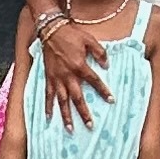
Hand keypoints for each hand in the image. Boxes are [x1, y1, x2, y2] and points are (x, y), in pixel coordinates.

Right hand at [37, 9, 103, 123]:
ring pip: (62, 101)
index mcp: (80, 66)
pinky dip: (48, 107)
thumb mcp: (90, 40)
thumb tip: (107, 65)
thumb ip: (100, 53)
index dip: (103, 91)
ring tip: (70, 129)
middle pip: (78, 98)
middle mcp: (68, 75)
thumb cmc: (71, 34)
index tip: (111, 100)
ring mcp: (57, 78)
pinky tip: (49, 118)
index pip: (94, 82)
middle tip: (90, 126)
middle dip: (84, 113)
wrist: (51, 30)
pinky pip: (48, 95)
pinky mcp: (48, 78)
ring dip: (66, 116)